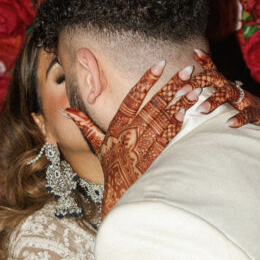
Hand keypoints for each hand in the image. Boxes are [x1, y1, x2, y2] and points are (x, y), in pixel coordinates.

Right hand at [67, 60, 241, 215]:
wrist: (119, 194)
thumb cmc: (110, 167)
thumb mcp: (96, 145)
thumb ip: (84, 125)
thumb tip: (66, 110)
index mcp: (116, 128)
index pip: (131, 99)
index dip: (145, 81)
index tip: (159, 65)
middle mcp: (128, 136)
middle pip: (151, 106)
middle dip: (170, 87)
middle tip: (187, 71)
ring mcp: (141, 148)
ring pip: (162, 121)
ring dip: (178, 104)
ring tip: (193, 90)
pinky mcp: (152, 159)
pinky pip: (165, 139)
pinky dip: (174, 126)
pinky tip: (185, 113)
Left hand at [192, 50, 259, 140]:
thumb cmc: (245, 110)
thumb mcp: (229, 101)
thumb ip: (213, 96)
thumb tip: (191, 95)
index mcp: (227, 86)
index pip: (214, 71)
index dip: (205, 60)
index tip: (194, 52)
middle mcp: (235, 89)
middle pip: (216, 79)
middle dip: (198, 82)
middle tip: (181, 92)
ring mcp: (246, 99)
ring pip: (229, 93)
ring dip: (214, 100)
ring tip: (200, 110)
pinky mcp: (256, 113)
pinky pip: (248, 114)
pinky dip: (239, 118)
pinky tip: (230, 124)